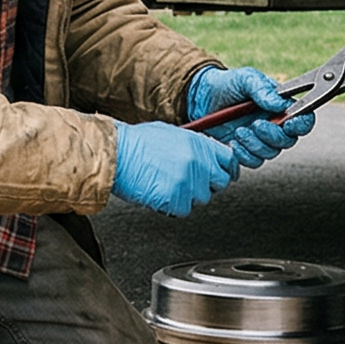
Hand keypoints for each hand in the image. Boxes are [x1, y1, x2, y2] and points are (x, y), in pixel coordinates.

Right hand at [112, 122, 243, 216]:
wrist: (115, 154)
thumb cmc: (136, 143)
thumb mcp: (171, 134)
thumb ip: (193, 146)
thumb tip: (206, 156)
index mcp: (199, 144)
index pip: (229, 160)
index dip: (227, 170)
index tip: (224, 175)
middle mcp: (198, 163)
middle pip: (219, 183)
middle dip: (207, 184)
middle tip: (187, 181)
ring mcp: (188, 182)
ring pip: (201, 199)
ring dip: (187, 196)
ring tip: (165, 183)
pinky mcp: (176, 199)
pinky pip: (182, 209)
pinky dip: (172, 206)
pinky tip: (158, 192)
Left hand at [187, 65, 315, 167]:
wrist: (202, 98)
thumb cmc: (228, 85)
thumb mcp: (245, 79)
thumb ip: (262, 89)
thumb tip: (280, 104)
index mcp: (281, 106)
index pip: (304, 120)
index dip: (301, 125)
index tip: (288, 123)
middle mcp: (275, 125)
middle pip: (288, 141)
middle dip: (272, 135)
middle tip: (255, 124)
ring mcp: (261, 139)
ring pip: (270, 153)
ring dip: (255, 144)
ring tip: (239, 130)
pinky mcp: (246, 150)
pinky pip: (253, 161)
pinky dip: (244, 154)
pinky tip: (233, 142)